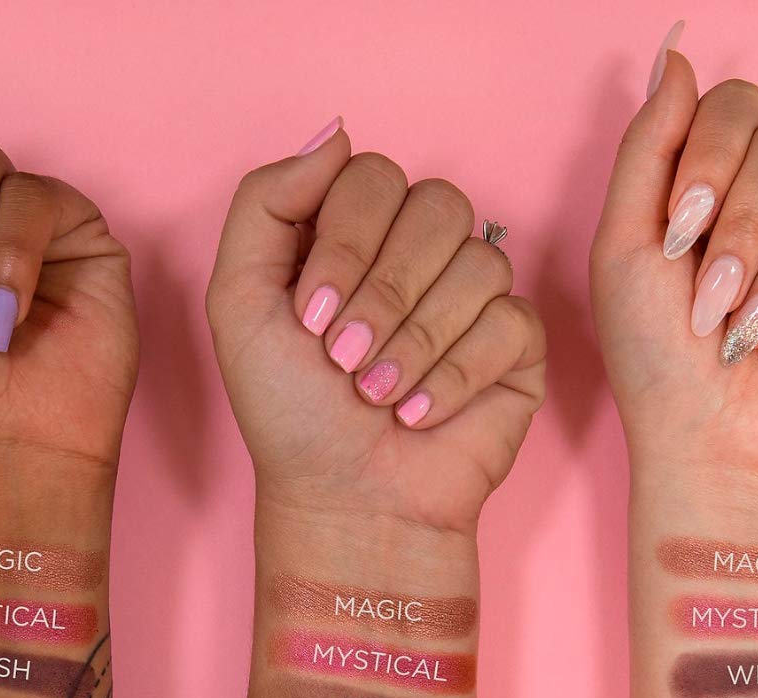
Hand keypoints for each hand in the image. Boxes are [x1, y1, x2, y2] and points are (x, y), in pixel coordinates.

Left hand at [205, 119, 545, 532]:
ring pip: (479, 263)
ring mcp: (474, 299)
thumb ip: (265, 204)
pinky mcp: (518, 348)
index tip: (310, 318)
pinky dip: (453, 378)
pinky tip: (418, 417)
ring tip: (377, 397)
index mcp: (356, 235)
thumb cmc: (291, 416)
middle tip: (345, 360)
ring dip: (416, 342)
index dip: (346, 242)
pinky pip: (510, 322)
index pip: (372, 176)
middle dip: (383, 293)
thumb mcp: (239, 303)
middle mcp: (420, 256)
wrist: (345, 504)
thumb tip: (337, 133)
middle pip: (437, 205)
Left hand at [590, 34, 757, 495]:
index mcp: (713, 192)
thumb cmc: (655, 364)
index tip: (676, 228)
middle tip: (705, 297)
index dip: (711, 155)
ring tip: (740, 336)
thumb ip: (646, 149)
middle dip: (740, 225)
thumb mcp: (624, 249)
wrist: (708, 451)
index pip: (736, 107)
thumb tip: (675, 53)